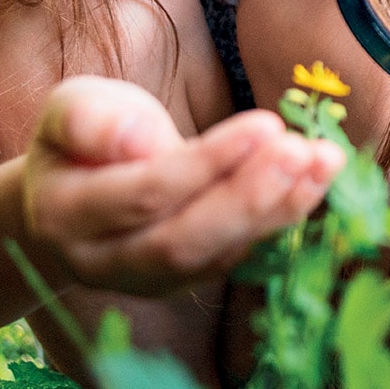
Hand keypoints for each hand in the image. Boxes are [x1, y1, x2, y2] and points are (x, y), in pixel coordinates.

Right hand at [20, 76, 344, 294]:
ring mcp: (149, 279)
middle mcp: (105, 261)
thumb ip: (91, 120)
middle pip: (183, 241)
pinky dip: (283, 213)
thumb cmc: (81, 138)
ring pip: (216, 254)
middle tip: (299, 150)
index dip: (206, 165)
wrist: (78, 188)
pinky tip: (318, 175)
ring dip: (277, 207)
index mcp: (65, 215)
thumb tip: (139, 142)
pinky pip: (240, 250)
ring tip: (324, 159)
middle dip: (249, 197)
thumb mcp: (72, 109)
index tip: (264, 125)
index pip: (143, 195)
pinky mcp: (191, 277)